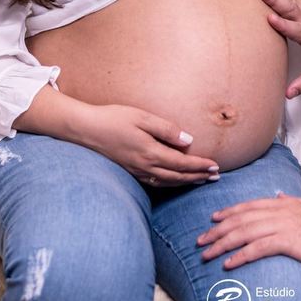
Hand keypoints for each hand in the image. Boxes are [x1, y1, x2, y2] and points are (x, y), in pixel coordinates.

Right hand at [71, 104, 219, 186]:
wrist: (85, 130)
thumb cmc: (113, 118)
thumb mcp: (142, 117)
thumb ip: (166, 129)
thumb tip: (188, 140)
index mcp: (150, 153)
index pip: (183, 163)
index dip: (201, 166)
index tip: (216, 166)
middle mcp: (145, 166)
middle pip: (178, 176)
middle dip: (198, 177)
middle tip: (215, 177)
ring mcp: (136, 171)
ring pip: (168, 182)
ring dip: (186, 182)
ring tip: (201, 180)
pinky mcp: (130, 171)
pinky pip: (155, 182)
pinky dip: (170, 183)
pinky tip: (175, 180)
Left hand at [197, 193, 300, 278]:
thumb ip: (293, 202)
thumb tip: (279, 195)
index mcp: (283, 204)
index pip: (248, 206)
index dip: (228, 212)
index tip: (212, 219)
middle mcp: (279, 211)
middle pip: (240, 219)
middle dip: (217, 230)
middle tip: (200, 241)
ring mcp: (283, 226)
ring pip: (243, 233)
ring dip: (221, 244)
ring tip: (206, 254)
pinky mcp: (288, 242)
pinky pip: (257, 248)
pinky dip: (240, 255)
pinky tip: (228, 264)